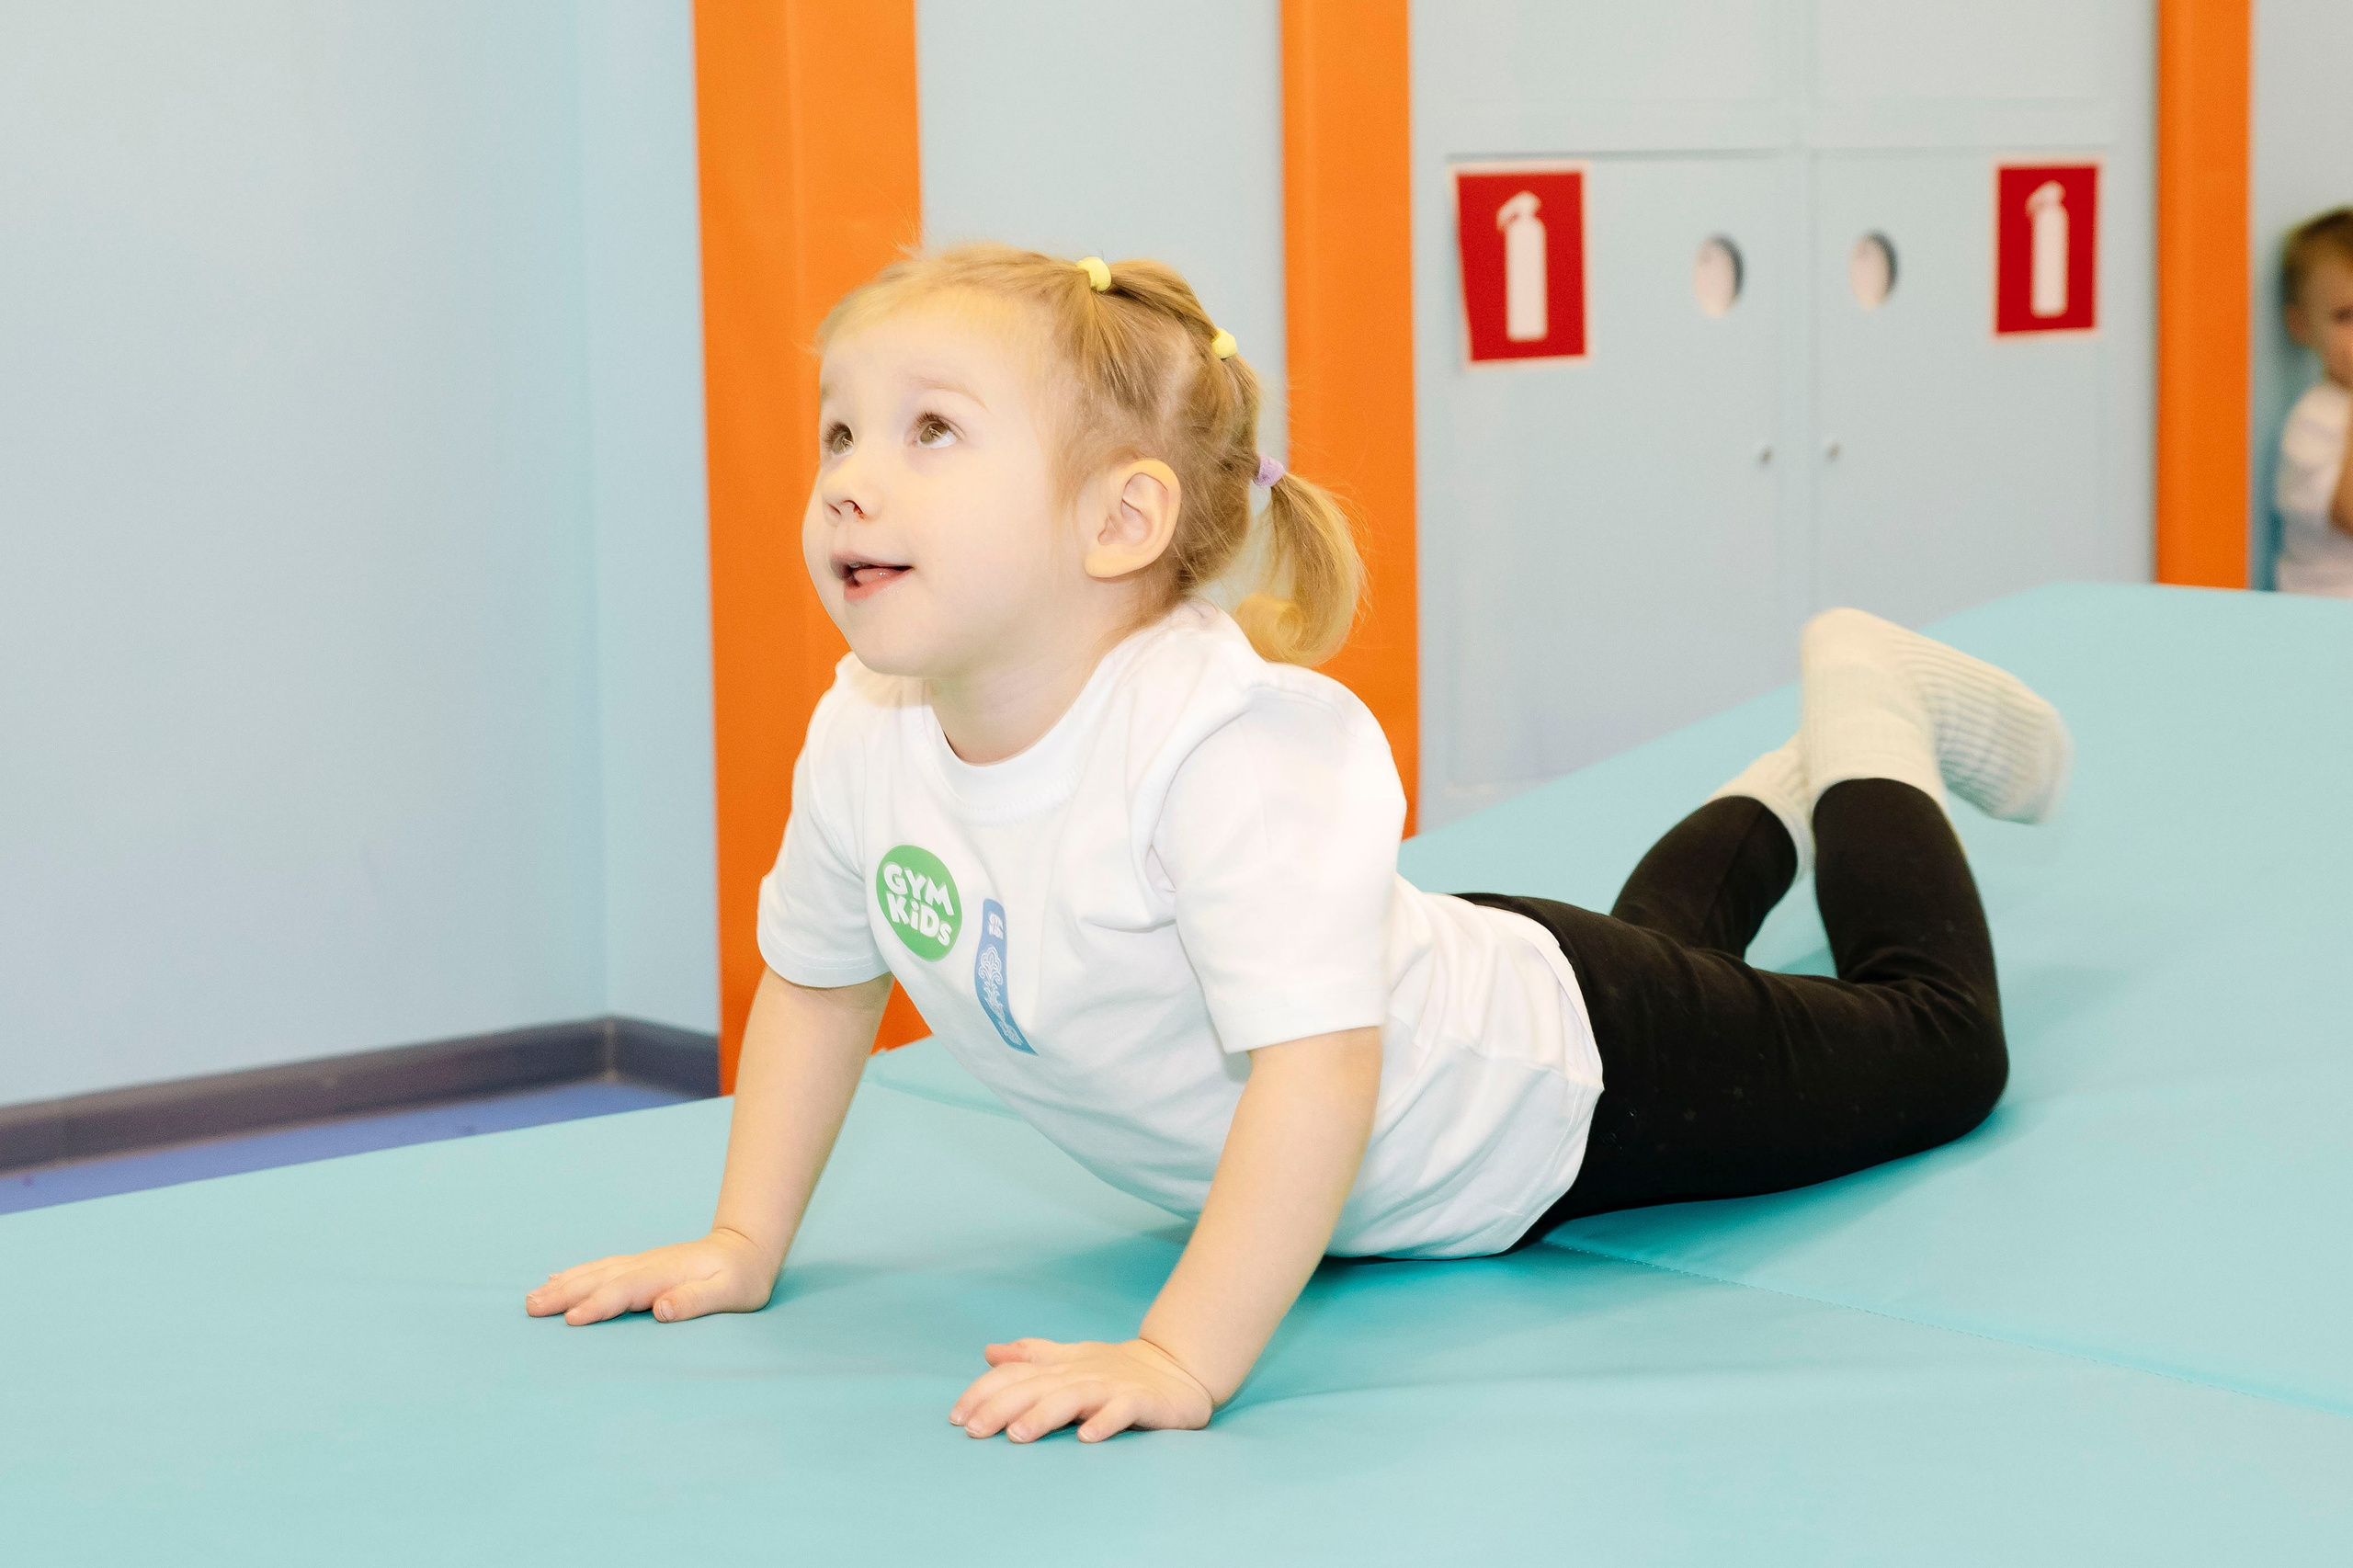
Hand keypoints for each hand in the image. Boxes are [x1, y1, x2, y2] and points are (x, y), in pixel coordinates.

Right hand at [525, 1228, 776, 1325]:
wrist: (746, 1247)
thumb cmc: (741, 1278)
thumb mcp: (730, 1293)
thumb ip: (695, 1300)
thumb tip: (660, 1309)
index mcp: (667, 1274)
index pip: (625, 1291)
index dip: (598, 1305)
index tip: (570, 1320)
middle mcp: (648, 1265)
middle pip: (600, 1279)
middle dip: (565, 1293)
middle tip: (531, 1307)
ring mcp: (642, 1263)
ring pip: (596, 1272)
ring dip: (564, 1284)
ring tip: (532, 1298)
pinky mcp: (640, 1266)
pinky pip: (602, 1269)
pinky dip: (576, 1274)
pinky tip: (556, 1280)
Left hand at [948, 1337, 1214, 1443]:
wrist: (1177, 1368)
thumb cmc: (1116, 1369)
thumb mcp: (1071, 1359)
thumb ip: (1032, 1356)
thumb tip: (990, 1352)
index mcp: (1061, 1365)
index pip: (1015, 1374)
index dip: (984, 1392)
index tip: (957, 1417)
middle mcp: (1080, 1374)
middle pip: (1035, 1387)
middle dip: (1001, 1408)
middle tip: (974, 1430)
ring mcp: (1111, 1387)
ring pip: (1072, 1398)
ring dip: (1043, 1415)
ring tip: (1018, 1435)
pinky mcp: (1141, 1401)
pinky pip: (1122, 1411)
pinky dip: (1105, 1421)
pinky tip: (1087, 1438)